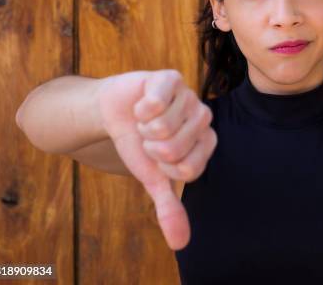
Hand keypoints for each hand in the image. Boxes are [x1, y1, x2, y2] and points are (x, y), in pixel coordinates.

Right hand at [96, 69, 216, 249]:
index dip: (162, 166)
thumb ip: (169, 207)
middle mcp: (204, 118)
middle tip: (149, 135)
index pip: (188, 169)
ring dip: (142, 126)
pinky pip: (155, 103)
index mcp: (206, 143)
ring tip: (145, 118)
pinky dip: (139, 109)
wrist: (116, 111)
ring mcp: (190, 96)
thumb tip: (180, 245)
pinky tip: (143, 102)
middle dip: (149, 146)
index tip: (158, 156)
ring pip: (162, 126)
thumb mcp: (153, 177)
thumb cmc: (139, 144)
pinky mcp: (171, 78)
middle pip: (173, 148)